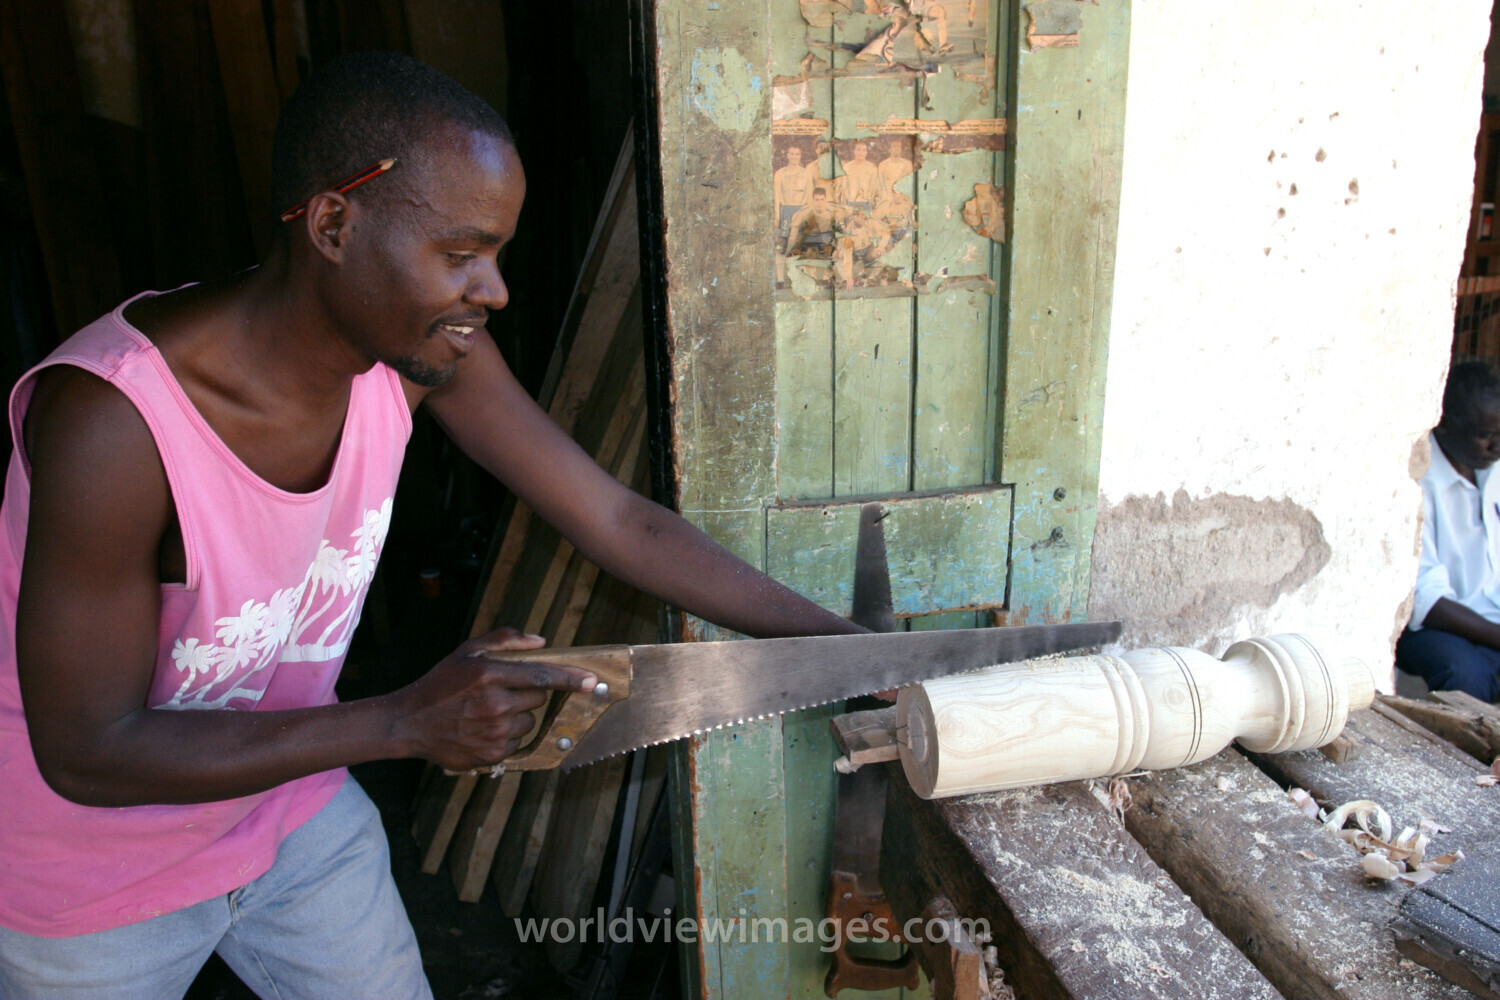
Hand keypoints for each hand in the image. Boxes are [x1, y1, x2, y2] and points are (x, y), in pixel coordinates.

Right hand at [390, 627, 596, 771]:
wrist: (409, 723)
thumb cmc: (440, 684)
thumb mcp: (467, 651)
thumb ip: (505, 640)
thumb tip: (540, 642)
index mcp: (490, 674)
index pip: (542, 676)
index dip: (570, 678)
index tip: (590, 680)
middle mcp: (494, 704)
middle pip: (538, 699)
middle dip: (528, 694)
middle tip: (501, 692)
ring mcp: (494, 732)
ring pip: (529, 721)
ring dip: (517, 716)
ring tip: (487, 712)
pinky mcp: (492, 754)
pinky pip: (517, 741)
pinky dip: (507, 735)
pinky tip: (482, 729)